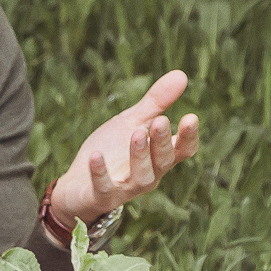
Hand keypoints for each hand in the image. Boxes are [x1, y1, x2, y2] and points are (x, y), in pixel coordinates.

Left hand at [48, 70, 201, 228]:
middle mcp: (149, 174)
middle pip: (163, 161)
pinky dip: (100, 173)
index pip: (183, 150)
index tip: (191, 117)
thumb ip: (156, 103)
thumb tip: (182, 74)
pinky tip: (96, 156)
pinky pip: (104, 187)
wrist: (79, 183)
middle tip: (160, 121)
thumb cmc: (113, 151)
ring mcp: (126, 187)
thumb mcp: (132, 122)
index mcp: (159, 156)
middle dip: (162, 141)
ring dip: (140, 155)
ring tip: (136, 133)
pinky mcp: (102, 196)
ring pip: (142, 177)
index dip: (188, 137)